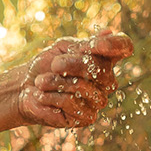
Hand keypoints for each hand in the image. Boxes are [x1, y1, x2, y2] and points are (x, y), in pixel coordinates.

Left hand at [18, 30, 133, 128]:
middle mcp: (107, 80)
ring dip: (55, 82)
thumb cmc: (46, 66)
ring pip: (81, 87)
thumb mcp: (62, 49)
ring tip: (41, 82)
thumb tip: (108, 32)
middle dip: (70, 64)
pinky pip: (70, 103)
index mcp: (105, 58)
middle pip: (99, 68)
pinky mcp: (87, 118)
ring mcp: (99, 100)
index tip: (96, 45)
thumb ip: (84, 45)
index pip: (124, 47)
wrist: (26, 88)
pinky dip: (50, 97)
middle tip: (53, 64)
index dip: (115, 45)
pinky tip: (42, 96)